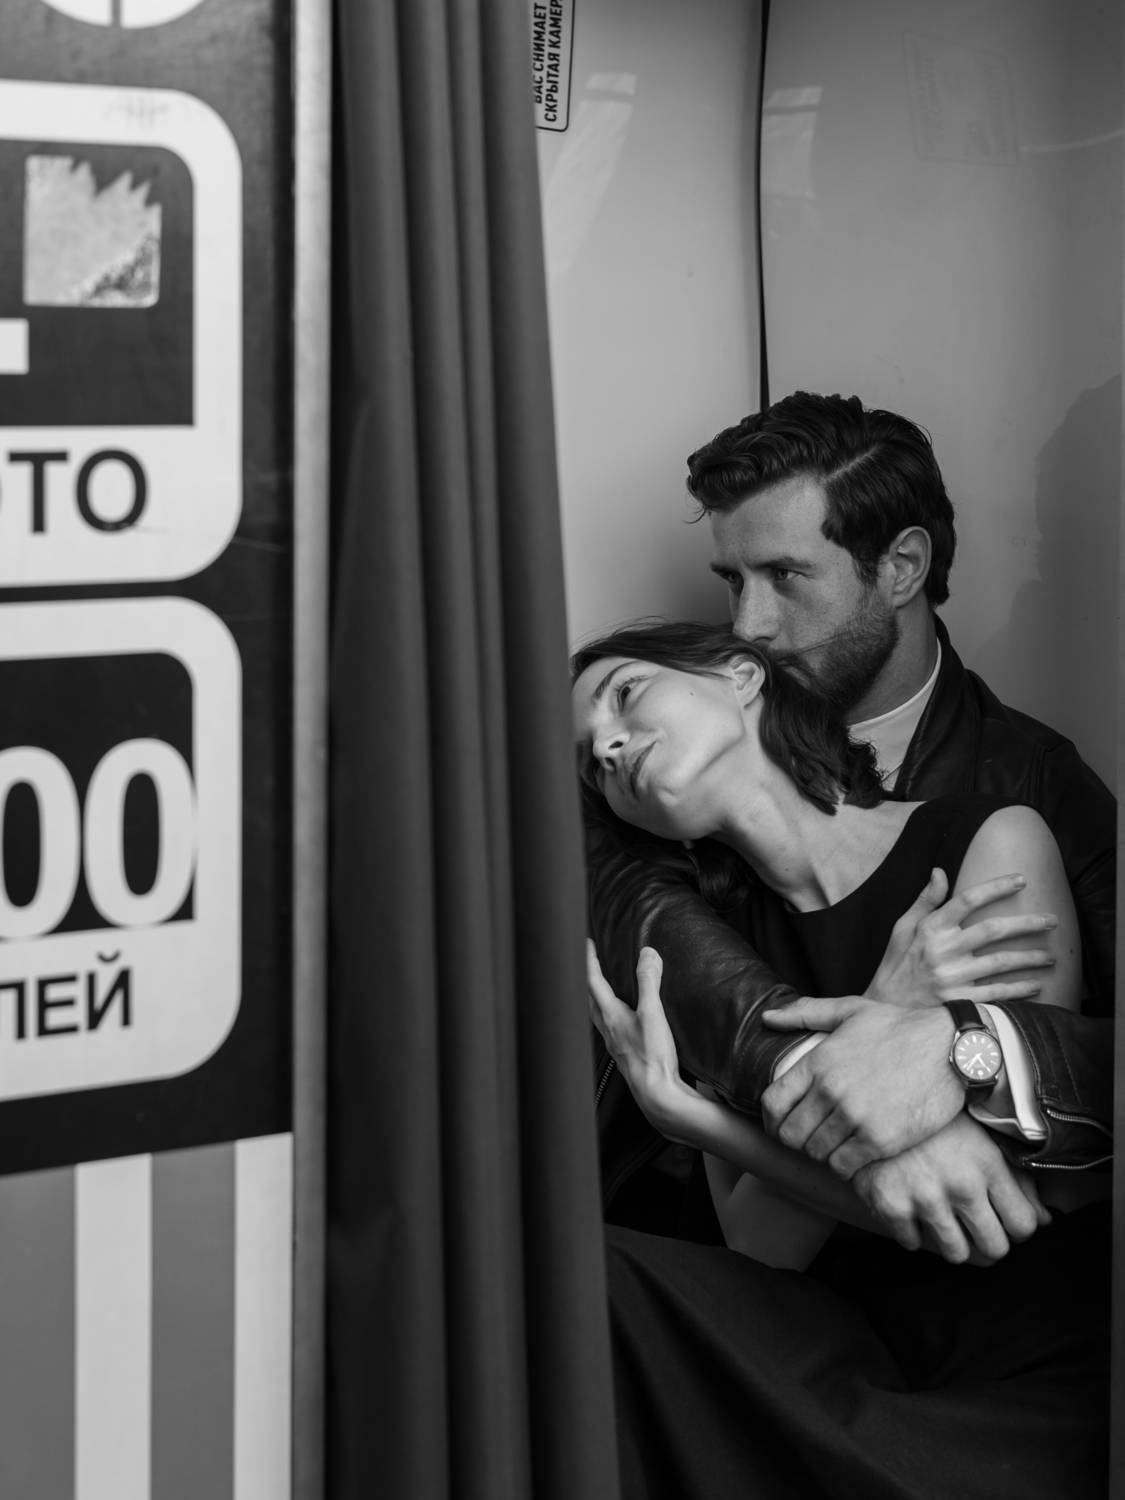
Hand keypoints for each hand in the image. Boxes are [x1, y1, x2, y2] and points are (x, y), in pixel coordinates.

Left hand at [586, 941, 695, 1134]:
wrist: (658, 1096)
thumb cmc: (652, 1057)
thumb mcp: (653, 1013)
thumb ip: (649, 982)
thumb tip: (647, 953)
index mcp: (610, 1016)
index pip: (593, 982)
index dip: (588, 960)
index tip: (585, 943)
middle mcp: (608, 1030)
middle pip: (590, 998)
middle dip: (588, 978)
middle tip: (588, 962)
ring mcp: (616, 1043)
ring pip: (598, 1014)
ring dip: (596, 997)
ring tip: (600, 988)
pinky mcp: (626, 1053)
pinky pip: (610, 1027)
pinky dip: (610, 1015)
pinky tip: (621, 1020)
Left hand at [760, 997, 961, 1175]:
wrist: (953, 1049)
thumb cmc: (901, 1028)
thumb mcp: (851, 1010)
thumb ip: (805, 1013)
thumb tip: (768, 1017)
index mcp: (819, 1062)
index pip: (772, 1103)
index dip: (772, 1120)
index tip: (783, 1125)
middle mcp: (830, 1091)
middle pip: (790, 1135)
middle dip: (798, 1140)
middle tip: (814, 1137)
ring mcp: (855, 1117)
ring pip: (817, 1154)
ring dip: (824, 1152)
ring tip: (838, 1143)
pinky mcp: (880, 1140)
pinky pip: (844, 1167)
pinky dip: (845, 1165)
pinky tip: (857, 1154)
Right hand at [853, 1113, 1050, 1264]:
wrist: (871, 1101)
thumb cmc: (932, 1119)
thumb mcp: (979, 1136)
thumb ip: (1016, 1178)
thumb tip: (1045, 1219)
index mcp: (987, 1163)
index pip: (1024, 1224)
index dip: (1017, 1226)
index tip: (1004, 1218)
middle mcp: (960, 1184)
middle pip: (994, 1248)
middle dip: (988, 1241)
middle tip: (975, 1226)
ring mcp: (924, 1198)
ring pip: (956, 1254)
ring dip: (951, 1241)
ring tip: (943, 1218)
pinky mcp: (891, 1206)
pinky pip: (912, 1243)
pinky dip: (911, 1230)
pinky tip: (911, 1206)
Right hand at [866, 868, 1056, 1007]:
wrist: (885, 1009)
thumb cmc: (896, 964)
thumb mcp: (903, 928)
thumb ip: (925, 901)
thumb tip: (940, 871)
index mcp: (930, 928)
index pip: (967, 899)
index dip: (996, 887)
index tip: (1021, 880)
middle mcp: (943, 950)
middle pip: (993, 930)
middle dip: (1027, 923)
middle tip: (1051, 920)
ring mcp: (952, 977)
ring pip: (1001, 962)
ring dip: (1030, 958)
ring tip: (1051, 957)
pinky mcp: (959, 1001)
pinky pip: (997, 994)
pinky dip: (1019, 989)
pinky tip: (1036, 985)